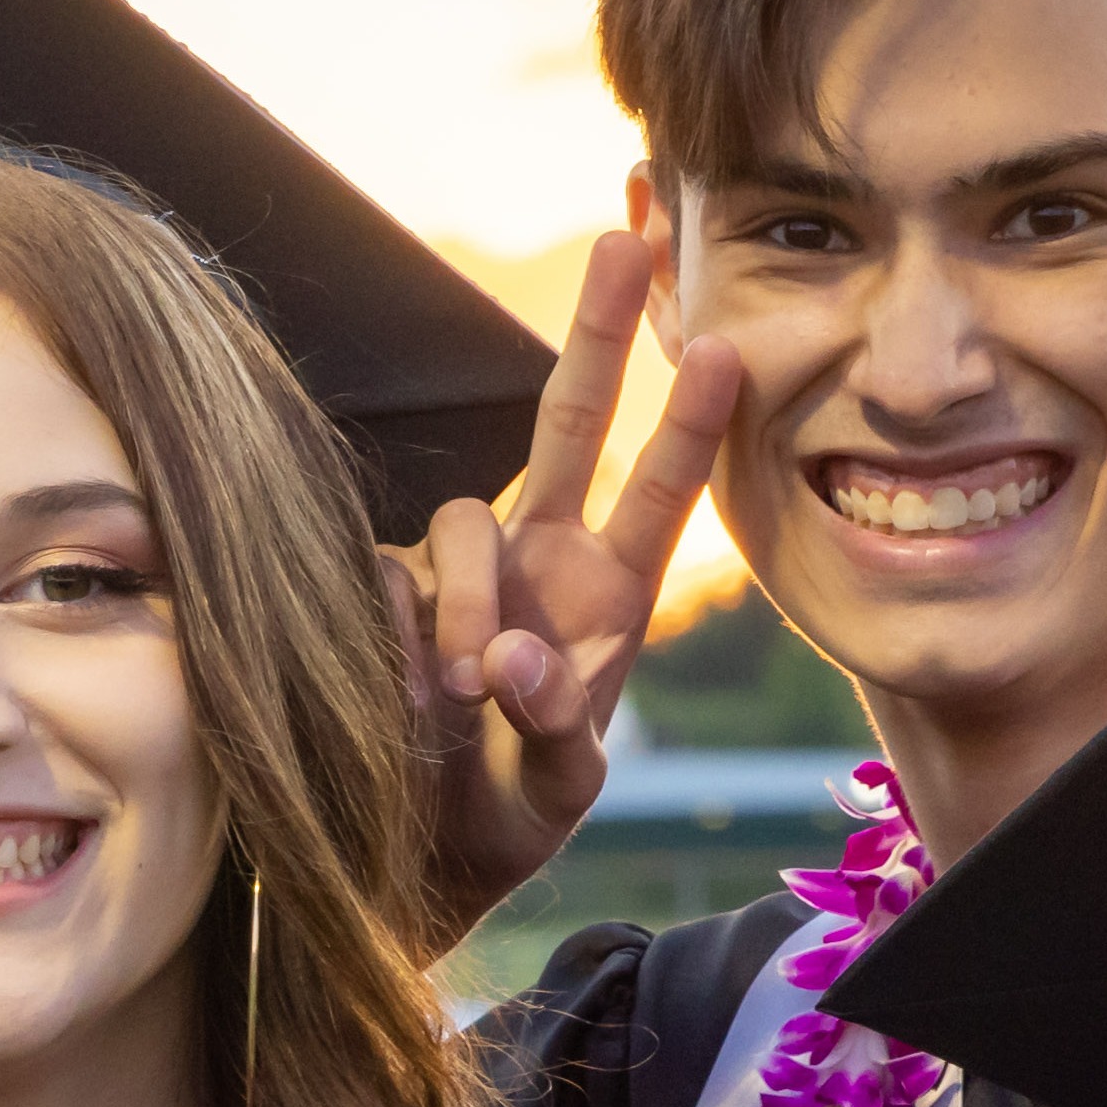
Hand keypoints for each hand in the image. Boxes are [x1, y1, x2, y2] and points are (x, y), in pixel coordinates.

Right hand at [395, 228, 742, 933]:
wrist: (410, 867)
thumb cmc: (504, 824)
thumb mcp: (554, 792)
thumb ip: (549, 725)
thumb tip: (505, 660)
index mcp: (606, 599)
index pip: (658, 492)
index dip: (692, 422)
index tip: (729, 347)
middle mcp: (536, 562)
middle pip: (569, 422)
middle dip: (599, 333)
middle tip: (624, 240)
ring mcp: (454, 572)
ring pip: (462, 524)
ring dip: (469, 601)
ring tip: (464, 690)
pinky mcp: (378, 594)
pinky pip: (381, 579)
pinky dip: (398, 634)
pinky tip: (400, 695)